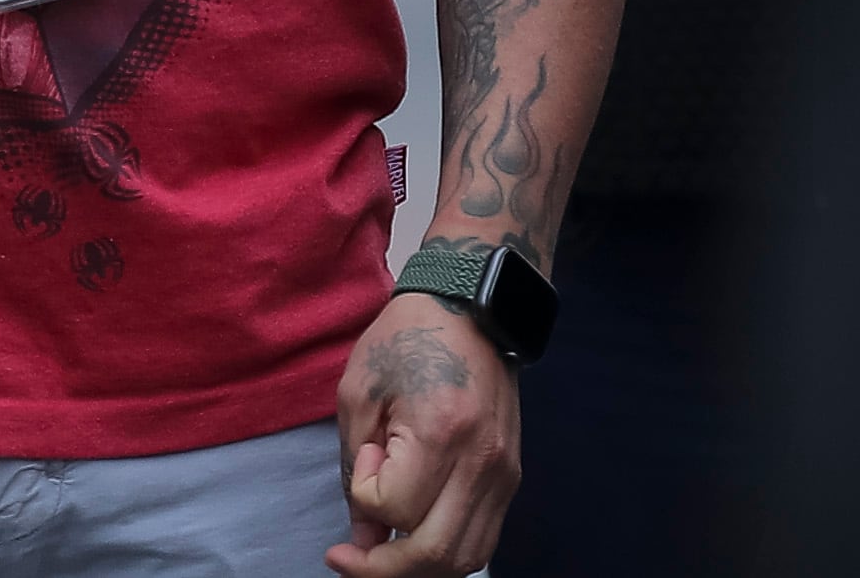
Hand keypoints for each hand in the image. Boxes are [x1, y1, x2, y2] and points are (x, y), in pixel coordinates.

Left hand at [327, 291, 518, 577]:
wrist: (471, 308)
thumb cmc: (407, 339)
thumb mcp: (360, 393)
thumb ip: (355, 469)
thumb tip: (362, 539)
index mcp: (441, 431)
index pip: (396, 507)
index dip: (366, 494)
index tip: (367, 451)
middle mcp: (482, 462)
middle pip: (435, 555)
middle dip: (383, 570)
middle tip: (349, 559)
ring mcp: (504, 474)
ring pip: (465, 559)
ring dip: (418, 568)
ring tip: (382, 553)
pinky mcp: (511, 478)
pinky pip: (482, 539)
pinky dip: (446, 553)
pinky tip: (416, 536)